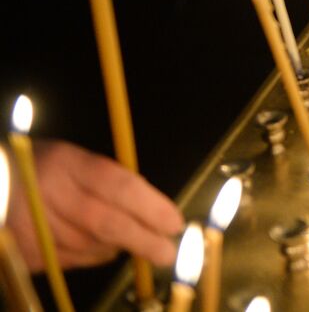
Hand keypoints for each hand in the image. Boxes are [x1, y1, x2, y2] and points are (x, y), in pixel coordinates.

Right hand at [5, 140, 183, 269]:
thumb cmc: (45, 169)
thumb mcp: (75, 160)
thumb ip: (109, 181)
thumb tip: (152, 210)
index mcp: (67, 162)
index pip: (117, 185)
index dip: (150, 206)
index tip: (175, 222)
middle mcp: (46, 193)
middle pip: (104, 223)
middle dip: (143, 240)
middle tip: (167, 253)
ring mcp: (30, 225)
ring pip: (88, 246)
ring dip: (117, 248)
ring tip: (133, 243)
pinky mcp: (21, 251)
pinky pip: (68, 260)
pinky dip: (91, 256)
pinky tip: (100, 247)